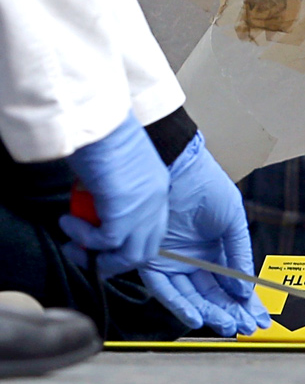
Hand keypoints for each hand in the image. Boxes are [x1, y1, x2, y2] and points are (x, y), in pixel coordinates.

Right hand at [59, 114, 168, 277]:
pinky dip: (84, 238)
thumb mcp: (115, 167)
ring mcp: (144, 210)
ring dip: (99, 258)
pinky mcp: (125, 214)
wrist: (101, 122)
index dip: (130, 245)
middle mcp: (156, 201)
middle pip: (145, 250)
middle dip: (115, 261)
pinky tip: (67, 223)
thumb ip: (112, 189)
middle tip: (86, 255)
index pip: (153, 230)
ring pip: (129, 256)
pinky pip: (105, 241)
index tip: (106, 249)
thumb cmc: (104, 135)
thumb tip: (92, 204)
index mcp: (157, 188)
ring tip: (73, 248)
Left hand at [136, 133, 271, 335]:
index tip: (260, 320)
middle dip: (230, 313)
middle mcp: (195, 262)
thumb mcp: (233, 221)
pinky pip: (166, 290)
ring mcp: (174, 264)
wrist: (177, 168)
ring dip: (209, 313)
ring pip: (193, 297)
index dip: (247, 304)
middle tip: (243, 327)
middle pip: (214, 296)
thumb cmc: (206, 187)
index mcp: (217, 253)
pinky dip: (180, 305)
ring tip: (226, 325)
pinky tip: (196, 317)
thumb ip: (239, 255)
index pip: (234, 285)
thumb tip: (245, 289)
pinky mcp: (152, 262)